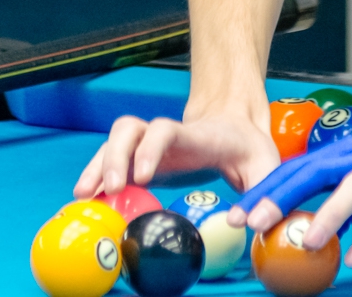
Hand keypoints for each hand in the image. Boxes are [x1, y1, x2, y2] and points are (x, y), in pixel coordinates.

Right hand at [74, 108, 282, 200]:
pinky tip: (87, 200)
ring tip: (84, 196)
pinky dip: (96, 177)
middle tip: (112, 190)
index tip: (143, 176)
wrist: (234, 127)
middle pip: (128, 130)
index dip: (150, 148)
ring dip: (97, 166)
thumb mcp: (267, 167)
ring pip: (114, 143)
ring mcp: (148, 145)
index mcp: (193, 135)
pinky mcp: (139, 159)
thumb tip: (247, 223)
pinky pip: (112, 162)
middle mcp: (163, 135)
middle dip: (115, 157)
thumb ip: (264, 193)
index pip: (165, 131)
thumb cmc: (249, 148)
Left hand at [229, 101, 351, 266]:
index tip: (236, 213)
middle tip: (249, 222)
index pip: (296, 171)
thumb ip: (341, 202)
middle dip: (278, 196)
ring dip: (327, 213)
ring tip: (305, 241)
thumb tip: (312, 232)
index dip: (265, 191)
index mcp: (345, 156)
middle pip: (312, 173)